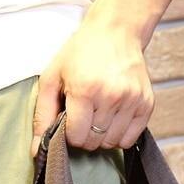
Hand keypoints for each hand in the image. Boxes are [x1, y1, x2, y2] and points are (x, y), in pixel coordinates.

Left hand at [31, 19, 154, 153]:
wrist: (116, 32)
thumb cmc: (81, 53)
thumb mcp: (52, 77)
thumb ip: (42, 115)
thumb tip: (37, 151)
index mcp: (85, 89)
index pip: (76, 136)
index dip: (70, 132)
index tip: (71, 118)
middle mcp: (111, 96)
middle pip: (93, 142)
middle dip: (85, 134)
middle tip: (85, 114)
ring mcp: (131, 101)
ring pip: (111, 143)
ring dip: (101, 135)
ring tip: (99, 114)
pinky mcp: (146, 105)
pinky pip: (129, 139)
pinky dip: (119, 135)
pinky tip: (113, 118)